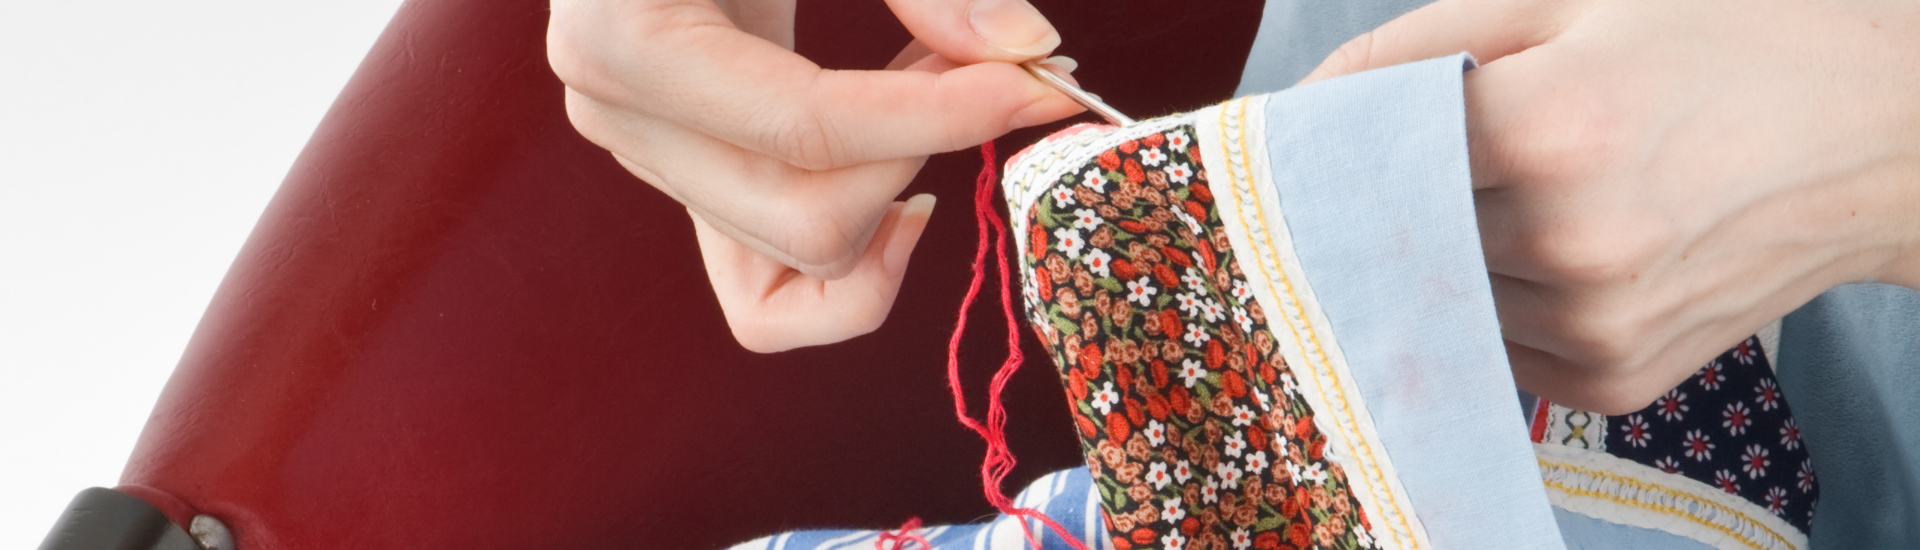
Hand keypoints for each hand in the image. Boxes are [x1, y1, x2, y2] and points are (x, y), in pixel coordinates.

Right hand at [548, 0, 1084, 351]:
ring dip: (899, 186)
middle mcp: (616, 115)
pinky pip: (765, 293)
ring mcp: (642, 155)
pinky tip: (904, 187)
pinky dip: (853, 261)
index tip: (1042, 83)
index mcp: (627, 42)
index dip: (943, 118)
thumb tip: (1028, 52)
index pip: (809, 129)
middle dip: (923, 154)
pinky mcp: (683, 176)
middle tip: (995, 69)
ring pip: (799, 259)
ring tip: (944, 86)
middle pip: (806, 222)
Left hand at [1303, 0, 1919, 412]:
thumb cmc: (1724, 42)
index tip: (1319, 137)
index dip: (1336, 142)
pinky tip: (1560, 248)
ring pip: (1441, 293)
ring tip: (1529, 194)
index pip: (1366, 155)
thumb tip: (1302, 103)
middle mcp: (1566, 241)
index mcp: (1548, 127)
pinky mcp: (1613, 378)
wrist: (1879, 134)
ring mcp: (1592, 323)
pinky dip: (1500, 302)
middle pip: (1396, 231)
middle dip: (1390, 197)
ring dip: (1448, 252)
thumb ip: (1419, 46)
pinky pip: (1497, 347)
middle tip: (1436, 160)